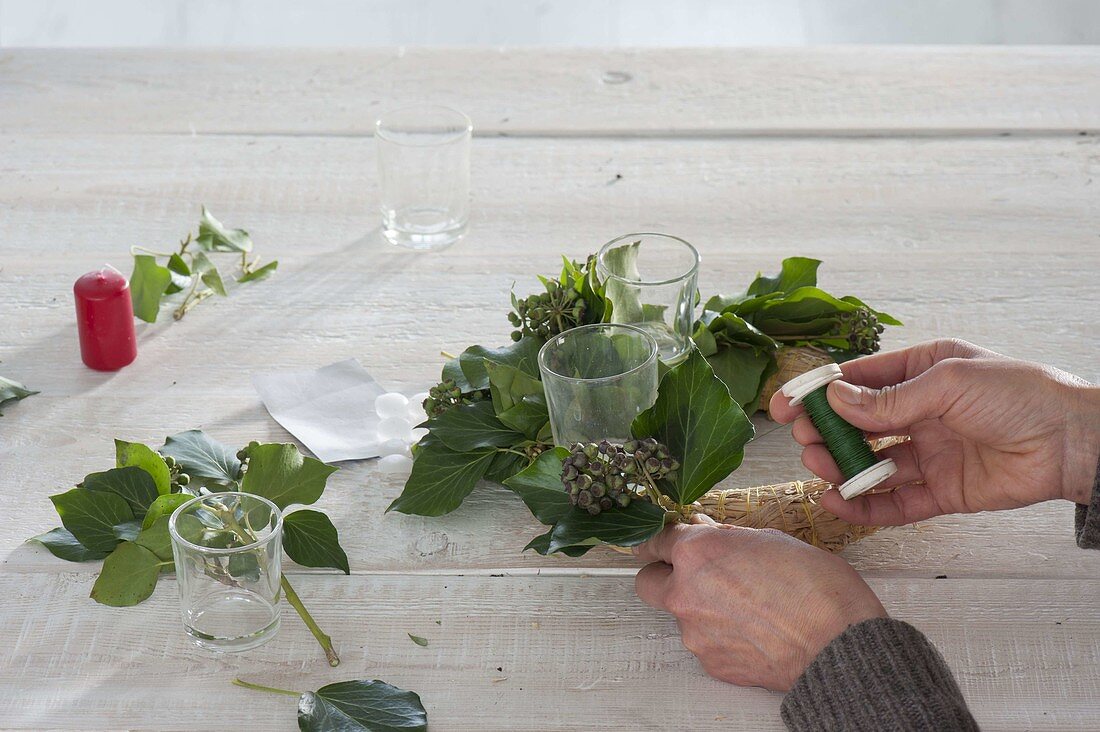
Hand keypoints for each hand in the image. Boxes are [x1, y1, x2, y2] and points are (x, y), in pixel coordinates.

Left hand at [633, 515, 885, 690]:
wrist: (840, 645)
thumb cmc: (816, 587)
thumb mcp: (770, 539)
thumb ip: (726, 537)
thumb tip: (704, 531)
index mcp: (697, 552)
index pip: (656, 541)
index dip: (662, 539)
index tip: (664, 541)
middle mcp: (685, 592)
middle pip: (646, 581)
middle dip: (663, 574)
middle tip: (691, 572)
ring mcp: (695, 632)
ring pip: (680, 613)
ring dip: (699, 606)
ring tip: (746, 606)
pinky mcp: (711, 663)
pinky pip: (704, 642)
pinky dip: (720, 635)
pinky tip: (753, 630)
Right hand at [769, 338, 1099, 525]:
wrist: (1072, 443)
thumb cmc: (1020, 395)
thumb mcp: (948, 383)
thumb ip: (889, 399)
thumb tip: (836, 399)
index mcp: (921, 372)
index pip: (858, 382)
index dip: (820, 393)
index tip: (785, 405)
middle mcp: (920, 412)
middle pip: (858, 426)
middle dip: (827, 434)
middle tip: (805, 443)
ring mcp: (929, 453)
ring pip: (871, 464)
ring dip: (842, 468)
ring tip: (823, 471)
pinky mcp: (941, 491)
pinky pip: (895, 502)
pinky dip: (866, 506)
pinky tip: (840, 504)